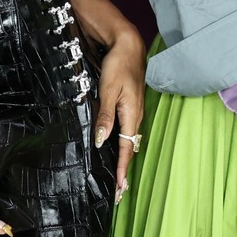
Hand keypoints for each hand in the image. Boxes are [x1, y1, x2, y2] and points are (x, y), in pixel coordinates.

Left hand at [92, 30, 146, 203]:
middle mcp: (135, 116)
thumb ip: (105, 116)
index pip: (127, 149)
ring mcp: (134, 111)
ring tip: (119, 176)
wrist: (128, 46)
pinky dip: (123, 144)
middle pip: (130, 148)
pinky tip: (117, 147)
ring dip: (125, 158)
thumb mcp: (108, 91)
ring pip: (129, 140)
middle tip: (120, 190)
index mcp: (131, 115)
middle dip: (125, 169)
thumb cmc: (119, 66)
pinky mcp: (130, 106)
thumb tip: (100, 141)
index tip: (121, 188)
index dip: (123, 169)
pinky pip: (127, 131)